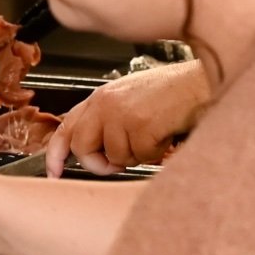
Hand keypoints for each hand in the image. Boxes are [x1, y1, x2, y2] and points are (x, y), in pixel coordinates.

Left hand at [42, 60, 209, 178]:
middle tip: (119, 163)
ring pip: (115, 156)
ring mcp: (120, 113)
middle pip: (82, 147)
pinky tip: (165, 134)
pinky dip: (156, 153)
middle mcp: (105, 103)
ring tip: (154, 135)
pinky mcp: (140, 124)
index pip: (67, 127)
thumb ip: (109, 122)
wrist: (200, 83)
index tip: (54, 171)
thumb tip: (100, 153)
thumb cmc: (172, 93)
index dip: (56, 153)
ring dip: (137, 155)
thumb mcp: (130, 101)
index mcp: (101, 98)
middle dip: (100, 163)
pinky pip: (141, 156)